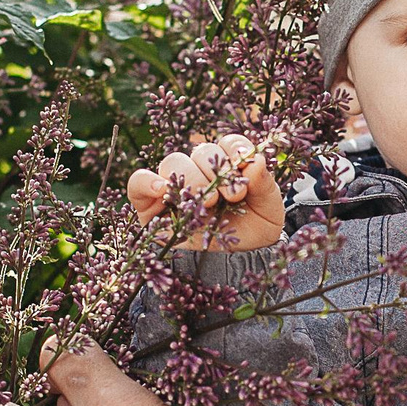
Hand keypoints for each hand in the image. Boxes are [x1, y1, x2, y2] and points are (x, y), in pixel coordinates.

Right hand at [126, 133, 285, 250]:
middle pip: (200, 152)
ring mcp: (175, 186)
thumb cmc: (253, 230)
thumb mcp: (269, 209)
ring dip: (192, 179)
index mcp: (228, 165)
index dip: (236, 152)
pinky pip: (138, 182)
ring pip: (173, 162)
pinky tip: (161, 190)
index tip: (245, 172)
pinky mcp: (151, 205)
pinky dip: (147, 181)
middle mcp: (201, 171)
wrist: (237, 262)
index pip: (227, 143)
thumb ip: (264, 183)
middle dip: (215, 173)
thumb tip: (255, 161)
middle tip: (228, 198)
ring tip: (205, 204)